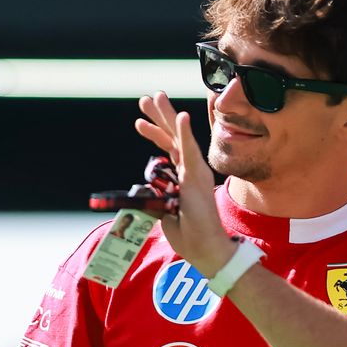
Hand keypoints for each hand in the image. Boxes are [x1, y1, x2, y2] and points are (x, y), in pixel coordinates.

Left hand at [135, 91, 237, 275]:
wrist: (207, 249)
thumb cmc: (189, 236)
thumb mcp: (164, 214)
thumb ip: (155, 200)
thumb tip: (143, 193)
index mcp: (182, 178)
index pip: (167, 149)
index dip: (154, 133)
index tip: (139, 121)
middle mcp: (190, 171)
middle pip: (171, 137)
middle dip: (158, 116)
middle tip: (146, 98)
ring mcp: (194, 173)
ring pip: (178, 137)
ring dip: (167, 116)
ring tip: (156, 97)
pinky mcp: (197, 178)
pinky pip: (190, 151)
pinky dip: (185, 133)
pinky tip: (181, 116)